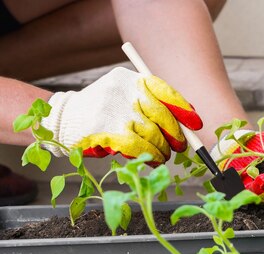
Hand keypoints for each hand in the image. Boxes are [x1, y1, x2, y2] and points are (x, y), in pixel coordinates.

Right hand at [41, 67, 201, 164]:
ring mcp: (115, 110)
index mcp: (131, 79)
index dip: (184, 110)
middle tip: (180, 146)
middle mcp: (124, 91)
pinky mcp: (108, 131)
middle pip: (163, 116)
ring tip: (163, 156)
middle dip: (176, 135)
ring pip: (153, 134)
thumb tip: (186, 123)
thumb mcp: (124, 97)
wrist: (63, 118)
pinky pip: (140, 147)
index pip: (165, 92)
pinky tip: (153, 160)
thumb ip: (151, 104)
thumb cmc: (101, 111)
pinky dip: (151, 156)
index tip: (196, 124)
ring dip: (163, 149)